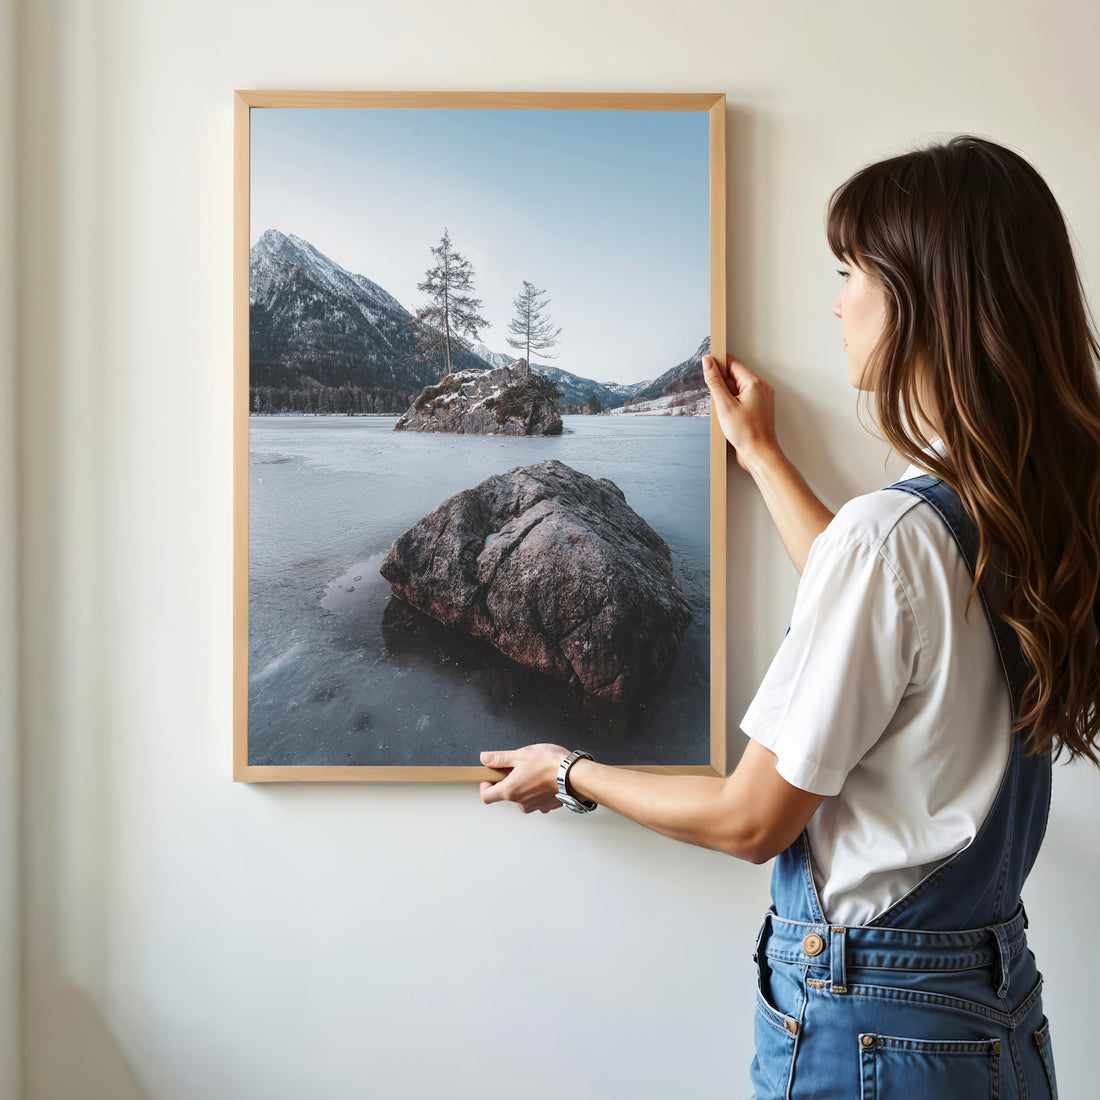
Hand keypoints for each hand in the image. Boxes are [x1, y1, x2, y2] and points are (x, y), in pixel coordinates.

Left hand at [479, 744, 567, 813]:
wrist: (575, 775)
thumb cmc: (550, 764)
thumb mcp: (520, 754)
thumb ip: (499, 758)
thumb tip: (485, 758)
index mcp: (510, 790)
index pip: (486, 796)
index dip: (485, 786)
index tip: (490, 777)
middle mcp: (521, 802)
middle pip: (506, 795)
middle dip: (509, 781)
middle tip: (518, 767)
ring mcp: (535, 806)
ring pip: (522, 797)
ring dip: (524, 786)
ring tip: (534, 771)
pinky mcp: (547, 806)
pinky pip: (537, 799)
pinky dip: (538, 790)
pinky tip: (545, 778)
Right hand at [702, 353, 779, 471]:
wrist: (759, 454)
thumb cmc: (746, 432)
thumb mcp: (724, 405)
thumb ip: (715, 381)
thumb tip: (708, 362)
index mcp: (755, 383)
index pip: (733, 364)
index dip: (718, 365)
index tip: (707, 368)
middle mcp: (761, 388)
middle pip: (735, 377)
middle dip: (722, 386)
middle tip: (718, 402)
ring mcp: (761, 399)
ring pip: (737, 389)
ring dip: (726, 398)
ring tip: (726, 413)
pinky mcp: (758, 409)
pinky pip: (741, 399)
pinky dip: (732, 405)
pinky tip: (729, 418)